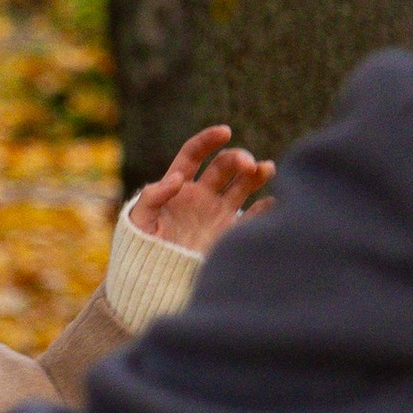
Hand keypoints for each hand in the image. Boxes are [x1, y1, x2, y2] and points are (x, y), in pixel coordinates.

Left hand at [128, 124, 273, 254]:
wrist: (155, 280)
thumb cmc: (141, 248)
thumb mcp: (140, 219)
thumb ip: (152, 197)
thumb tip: (177, 179)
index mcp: (178, 185)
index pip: (194, 154)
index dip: (209, 140)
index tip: (225, 132)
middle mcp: (201, 194)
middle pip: (224, 167)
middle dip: (238, 159)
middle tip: (249, 165)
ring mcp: (218, 212)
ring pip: (242, 185)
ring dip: (257, 174)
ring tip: (268, 169)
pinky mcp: (229, 233)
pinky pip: (252, 216)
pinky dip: (264, 208)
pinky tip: (272, 202)